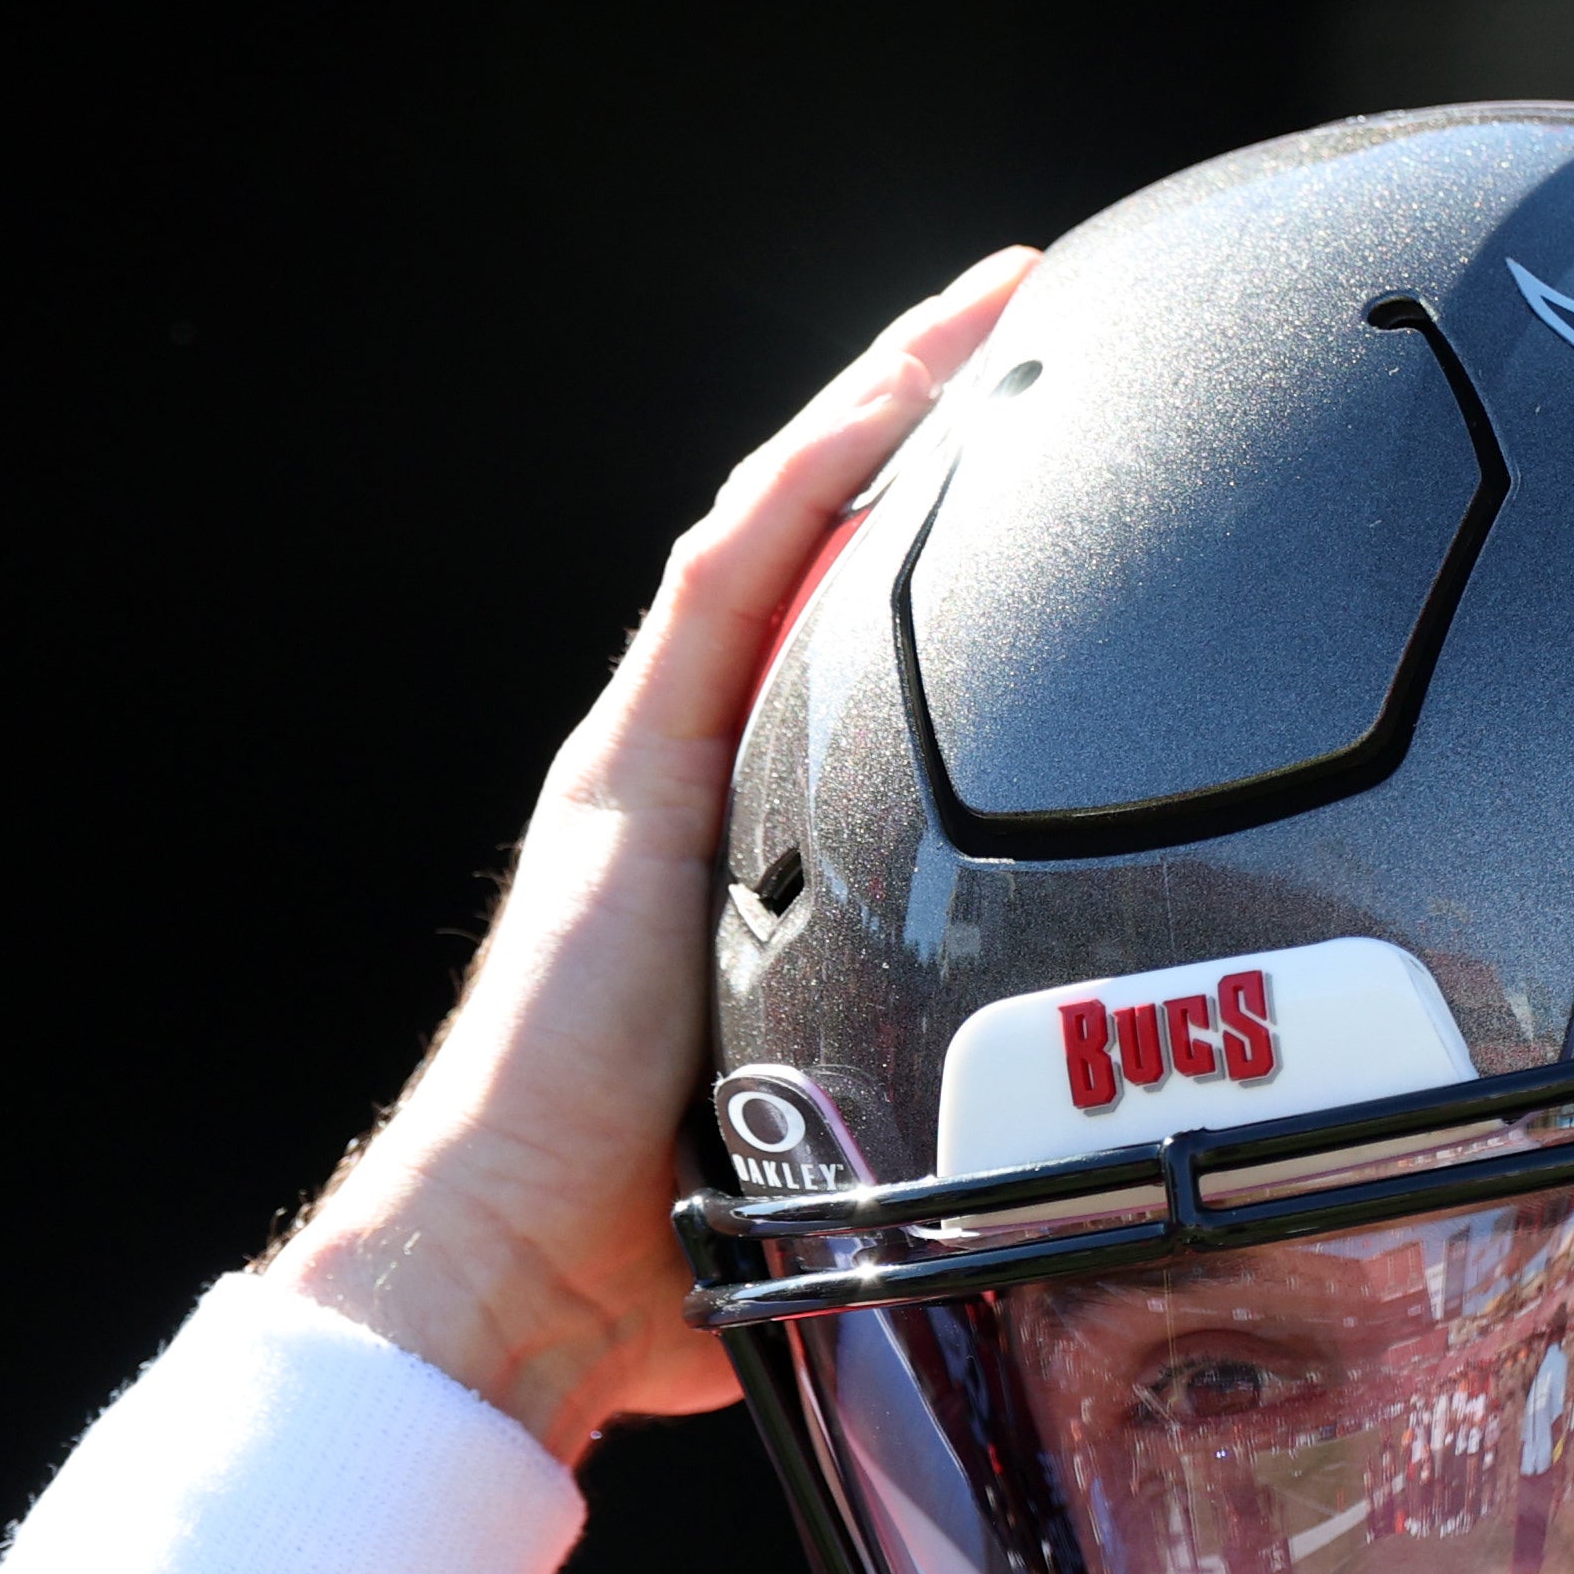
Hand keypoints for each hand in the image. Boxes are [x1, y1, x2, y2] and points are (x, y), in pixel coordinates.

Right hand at [281, 246, 1034, 1457]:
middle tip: (1025, 320)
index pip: (829, 640)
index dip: (914, 529)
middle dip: (910, 422)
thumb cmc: (654, 1244)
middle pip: (803, 551)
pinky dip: (816, 478)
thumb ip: (920, 1116)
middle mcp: (675, 776)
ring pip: (772, 529)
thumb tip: (1056, 1186)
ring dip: (877, 406)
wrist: (518, 1265)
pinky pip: (732, 581)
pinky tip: (896, 400)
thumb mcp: (838, 1141)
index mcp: (722, 846)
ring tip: (984, 307)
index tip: (1025, 447)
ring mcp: (644, 762)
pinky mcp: (630, 774)